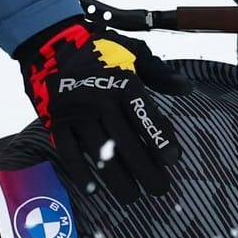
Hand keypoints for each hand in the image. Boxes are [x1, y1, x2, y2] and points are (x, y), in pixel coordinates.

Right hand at [16, 18, 183, 202]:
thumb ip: (160, 74)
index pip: (146, 117)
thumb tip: (187, 90)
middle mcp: (101, 100)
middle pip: (126, 143)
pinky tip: (93, 190)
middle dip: (145, 170)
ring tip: (132, 197)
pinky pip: (67, 152)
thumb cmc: (100, 48)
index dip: (160, 139)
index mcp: (124, 83)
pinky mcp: (55, 121)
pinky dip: (79, 173)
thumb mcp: (134, 52)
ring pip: (99, 153)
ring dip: (117, 179)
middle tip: (161, 190)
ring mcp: (76, 113)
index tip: (174, 160)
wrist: (50, 39)